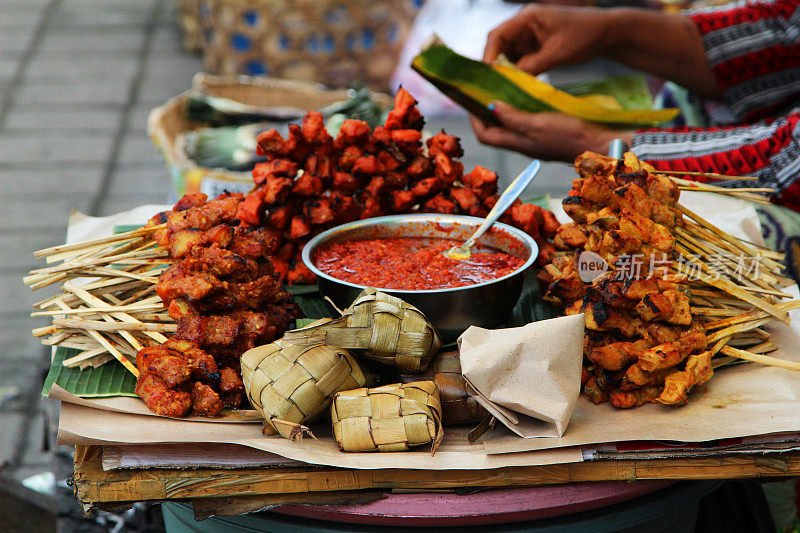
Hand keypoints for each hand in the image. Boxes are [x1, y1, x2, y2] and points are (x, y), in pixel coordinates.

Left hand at [471, 101, 633, 161]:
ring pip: (510, 126)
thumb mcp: (537, 123)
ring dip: (502, 111)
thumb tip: (489, 107)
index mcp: (516, 142)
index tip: (472, 101)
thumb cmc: (568, 135)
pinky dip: (519, 111)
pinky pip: (525, 123)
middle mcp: (522, 144)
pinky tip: (524, 98)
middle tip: (484, 92)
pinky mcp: (547, 135)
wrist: (598, 144)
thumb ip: (512, 117)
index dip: (474, 120)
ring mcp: (534, 141)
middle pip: (494, 131)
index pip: (484, 135)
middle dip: (485, 114)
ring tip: (502, 91)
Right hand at [484, 5, 612, 74]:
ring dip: (507, 70)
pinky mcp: (536, 46)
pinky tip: (518, 85)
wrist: (607, 33)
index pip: (497, 35)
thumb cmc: (585, 35)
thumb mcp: (557, 53)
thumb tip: (510, 81)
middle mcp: (525, 24)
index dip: (489, 55)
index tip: (487, 75)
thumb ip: (532, 66)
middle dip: (496, 65)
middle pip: (499, 45)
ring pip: (508, 54)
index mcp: (528, 17)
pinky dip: (518, 72)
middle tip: (494, 85)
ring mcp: (530, 35)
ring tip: (505, 88)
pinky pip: (520, 60)